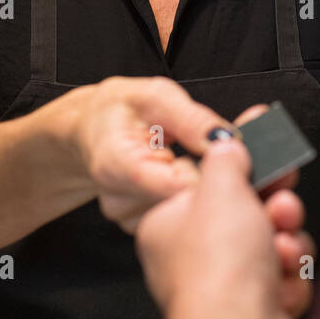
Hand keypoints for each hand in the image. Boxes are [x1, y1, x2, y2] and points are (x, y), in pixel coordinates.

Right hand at [69, 75, 242, 234]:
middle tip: (201, 151)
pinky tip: (174, 175)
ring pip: (180, 214)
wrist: (91, 125)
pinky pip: (173, 218)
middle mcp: (116, 200)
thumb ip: (192, 119)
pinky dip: (182, 197)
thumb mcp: (156, 96)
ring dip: (193, 188)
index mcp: (115, 165)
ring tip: (181, 159)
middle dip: (202, 180)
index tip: (222, 157)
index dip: (206, 175)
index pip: (174, 188)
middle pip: (180, 206)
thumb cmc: (121, 107)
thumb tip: (227, 141)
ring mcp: (125, 215)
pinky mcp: (135, 223)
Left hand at [134, 135, 314, 318]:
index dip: (246, 169)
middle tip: (283, 203)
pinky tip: (280, 286)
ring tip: (281, 248)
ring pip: (272, 249)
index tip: (273, 154)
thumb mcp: (220, 187)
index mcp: (168, 225)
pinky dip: (288, 282)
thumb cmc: (217, 262)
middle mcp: (192, 260)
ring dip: (285, 245)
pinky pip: (283, 283)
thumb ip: (226, 159)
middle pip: (247, 217)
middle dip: (274, 210)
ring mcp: (223, 289)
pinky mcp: (254, 315)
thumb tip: (228, 145)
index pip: (212, 187)